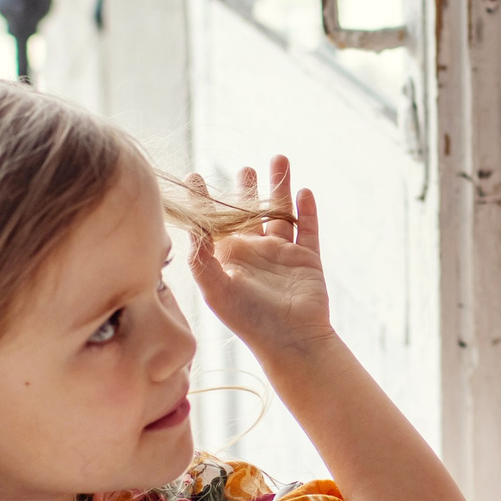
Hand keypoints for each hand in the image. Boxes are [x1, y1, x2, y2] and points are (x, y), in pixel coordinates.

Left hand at [188, 157, 336, 363]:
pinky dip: (307, 210)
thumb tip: (192, 227)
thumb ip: (201, 258)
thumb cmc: (249, 320)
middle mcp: (255, 253)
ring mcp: (282, 255)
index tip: (195, 176)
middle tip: (243, 168)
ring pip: (280, 213)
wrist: (291, 341)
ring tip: (278, 159)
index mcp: (230, 259)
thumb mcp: (216, 289)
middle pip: (249, 213)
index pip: (214, 223)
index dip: (205, 201)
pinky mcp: (307, 260)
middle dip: (246, 190)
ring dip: (279, 187)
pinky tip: (304, 190)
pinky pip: (308, 229)